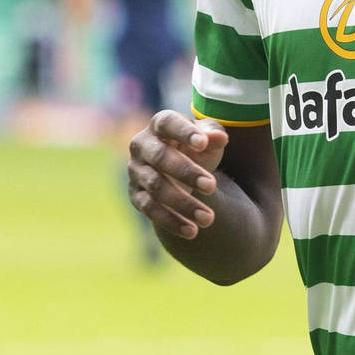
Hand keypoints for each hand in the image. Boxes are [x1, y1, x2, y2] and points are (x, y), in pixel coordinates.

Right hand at [126, 110, 229, 238]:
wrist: (181, 170)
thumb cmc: (196, 148)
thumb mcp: (208, 139)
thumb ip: (213, 134)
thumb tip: (219, 138)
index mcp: (160, 124)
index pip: (168, 123)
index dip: (184, 132)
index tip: (203, 144)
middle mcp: (142, 145)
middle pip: (160, 157)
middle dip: (186, 172)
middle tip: (212, 187)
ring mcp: (136, 171)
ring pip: (155, 186)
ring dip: (182, 203)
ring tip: (208, 218)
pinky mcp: (136, 195)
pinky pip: (149, 209)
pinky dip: (170, 221)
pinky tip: (191, 231)